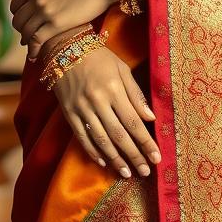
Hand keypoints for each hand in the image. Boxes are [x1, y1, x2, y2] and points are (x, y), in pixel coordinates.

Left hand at [11, 0, 114, 59]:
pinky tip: (35, 54)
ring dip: (27, 40)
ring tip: (32, 46)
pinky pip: (37, 40)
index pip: (15, 5)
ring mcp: (45, 11)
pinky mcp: (57, 24)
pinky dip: (33, 49)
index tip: (25, 21)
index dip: (18, 15)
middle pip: (18, 20)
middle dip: (22, 29)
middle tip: (28, 35)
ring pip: (26, 32)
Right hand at [52, 44, 161, 178]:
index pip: (134, 122)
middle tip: (145, 171)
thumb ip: (136, 94)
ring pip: (101, 140)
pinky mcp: (69, 113)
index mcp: (114, 89)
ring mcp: (82, 109)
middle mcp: (98, 101)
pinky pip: (82, 137)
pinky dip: (93, 151)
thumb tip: (151, 118)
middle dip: (134, 155)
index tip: (156, 158)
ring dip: (116, 159)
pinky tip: (104, 162)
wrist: (65, 48)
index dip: (146, 142)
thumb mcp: (122, 68)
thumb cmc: (99, 57)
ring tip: (127, 173)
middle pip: (119, 135)